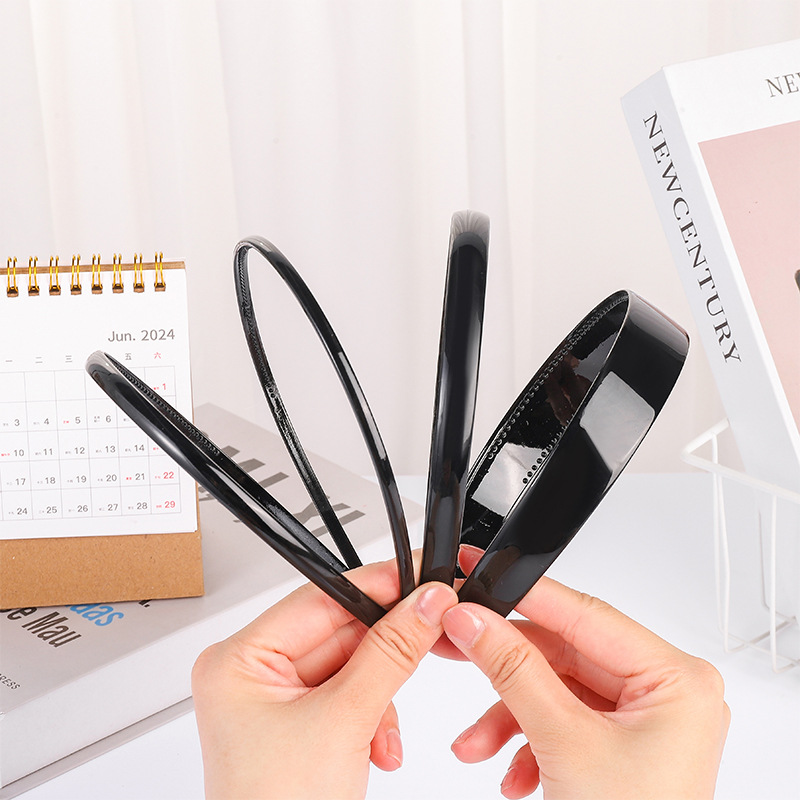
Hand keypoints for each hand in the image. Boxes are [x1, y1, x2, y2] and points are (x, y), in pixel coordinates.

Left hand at [192, 560, 456, 799]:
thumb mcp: (342, 723)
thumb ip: (391, 653)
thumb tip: (426, 602)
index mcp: (238, 661)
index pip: (319, 598)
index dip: (375, 586)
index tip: (421, 578)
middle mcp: (254, 675)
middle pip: (339, 631)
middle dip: (385, 649)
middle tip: (432, 631)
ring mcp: (277, 702)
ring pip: (352, 665)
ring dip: (382, 694)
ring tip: (384, 730)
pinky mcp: (301, 724)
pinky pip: (351, 695)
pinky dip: (375, 716)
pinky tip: (379, 747)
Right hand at [443, 551, 729, 798]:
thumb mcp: (564, 744)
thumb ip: (513, 670)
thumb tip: (473, 620)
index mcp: (675, 681)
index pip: (586, 614)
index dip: (526, 593)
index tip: (482, 574)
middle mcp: (663, 694)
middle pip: (564, 652)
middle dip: (506, 671)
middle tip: (457, 644)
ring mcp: (641, 720)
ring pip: (554, 687)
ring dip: (507, 714)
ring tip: (474, 743)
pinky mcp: (618, 743)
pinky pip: (559, 716)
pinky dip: (525, 738)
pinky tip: (508, 769)